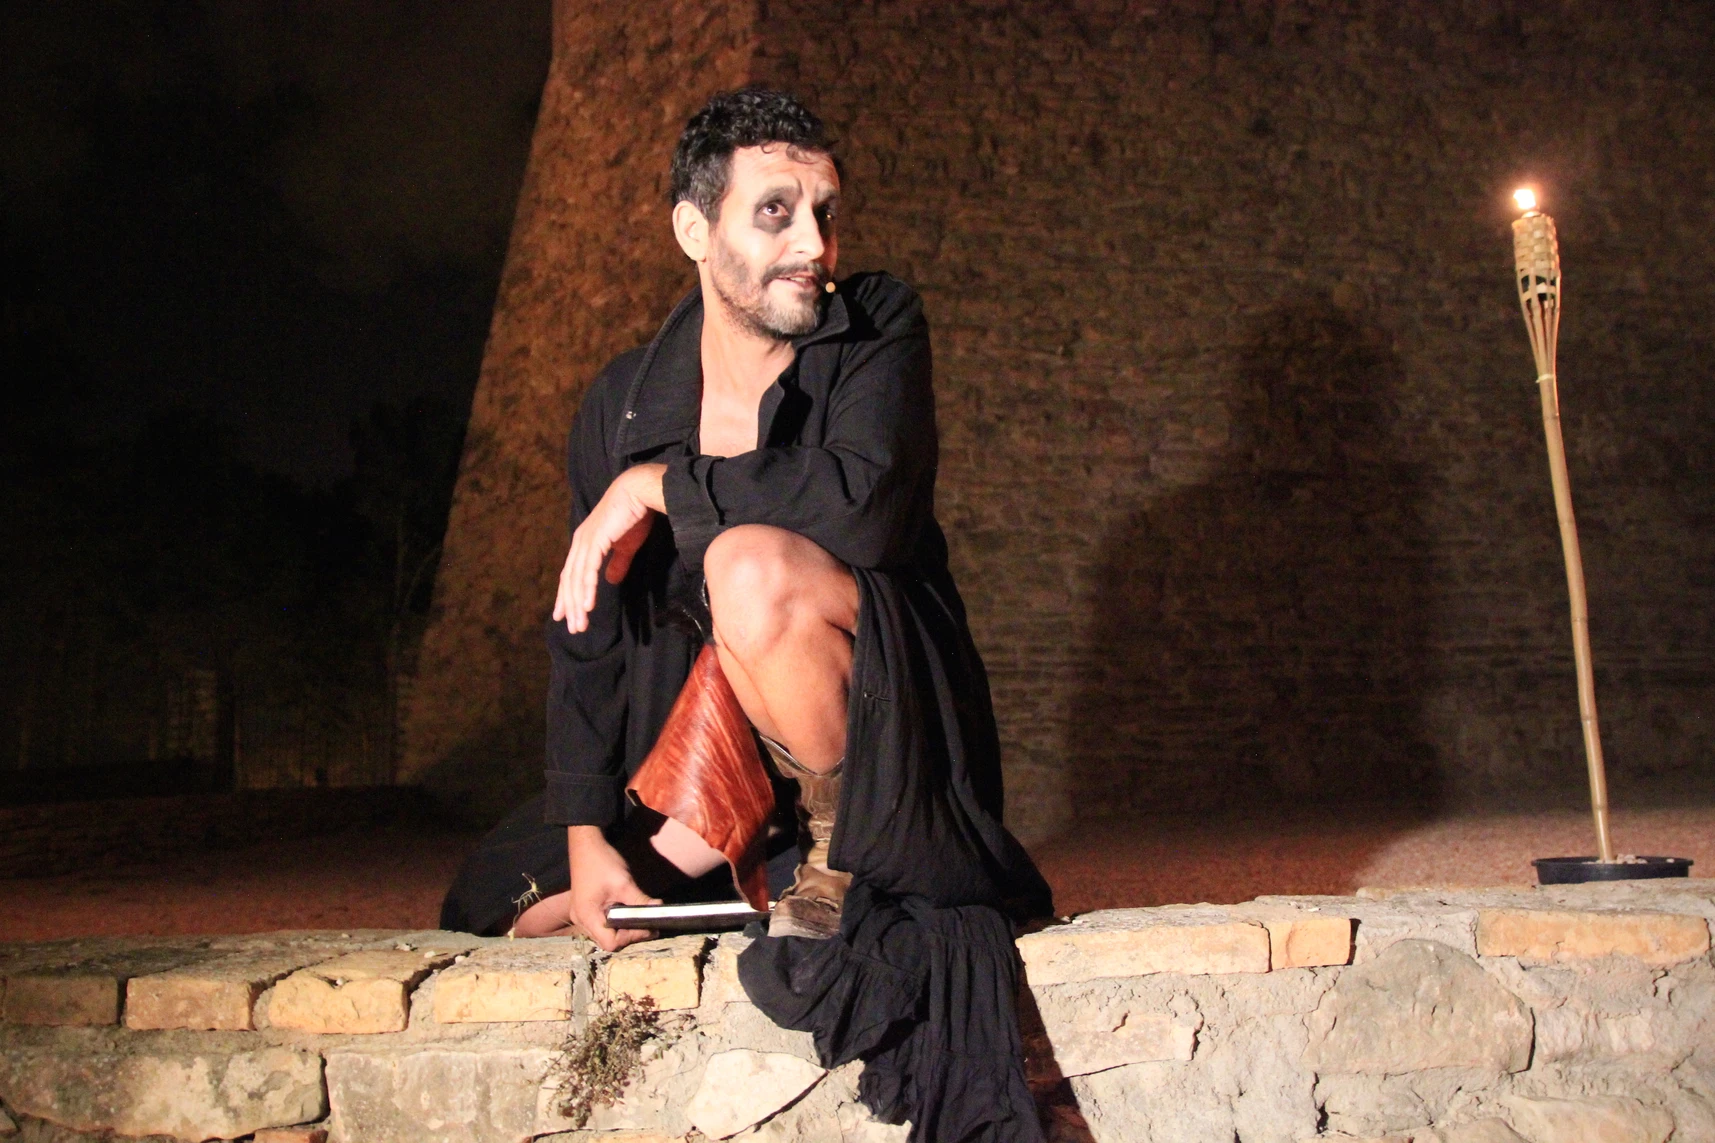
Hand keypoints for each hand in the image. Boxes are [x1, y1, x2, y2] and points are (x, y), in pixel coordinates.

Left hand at [553, 464, 665, 633]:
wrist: (639, 492)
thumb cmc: (634, 515)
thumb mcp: (625, 546)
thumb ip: (617, 563)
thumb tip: (611, 581)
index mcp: (584, 543)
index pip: (571, 574)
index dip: (568, 596)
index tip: (566, 616)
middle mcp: (580, 543)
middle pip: (571, 581)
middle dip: (571, 606)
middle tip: (574, 628)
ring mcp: (586, 542)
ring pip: (577, 580)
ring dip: (578, 604)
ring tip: (580, 624)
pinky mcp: (596, 541)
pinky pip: (588, 571)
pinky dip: (586, 590)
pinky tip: (587, 606)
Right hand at [566, 826, 659, 951]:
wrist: (585, 844)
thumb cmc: (602, 862)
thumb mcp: (624, 883)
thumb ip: (640, 901)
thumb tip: (659, 910)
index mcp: (587, 916)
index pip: (610, 943)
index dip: (630, 937)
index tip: (646, 926)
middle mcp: (581, 919)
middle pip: (607, 940)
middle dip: (630, 934)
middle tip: (649, 924)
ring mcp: (581, 915)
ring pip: (605, 933)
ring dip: (623, 928)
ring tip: (641, 918)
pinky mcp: (585, 908)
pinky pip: (601, 923)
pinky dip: (616, 921)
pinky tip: (628, 911)